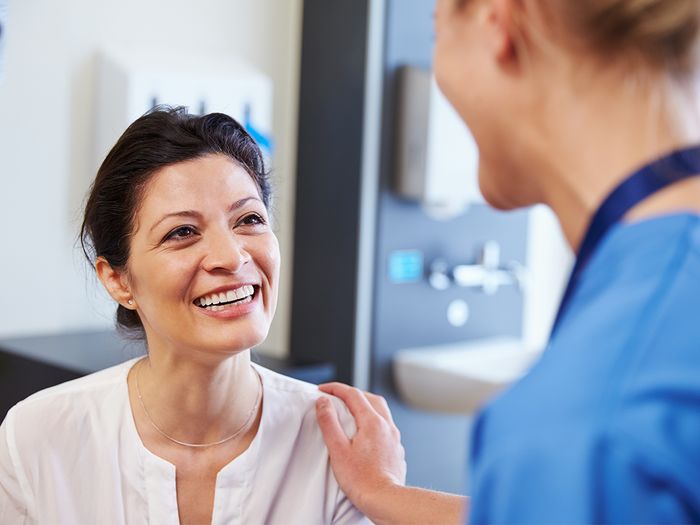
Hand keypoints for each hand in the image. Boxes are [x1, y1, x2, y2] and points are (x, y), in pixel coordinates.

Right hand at [315, 382, 406, 518]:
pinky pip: (386, 426)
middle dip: (353, 393)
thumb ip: (329, 422)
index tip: (323, 389)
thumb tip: (323, 402)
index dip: (336, 388)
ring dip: (366, 405)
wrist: (385, 499)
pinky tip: (366, 432)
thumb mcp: (338, 449)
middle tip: (337, 396)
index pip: (353, 394)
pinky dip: (374, 420)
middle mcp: (387, 426)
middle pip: (371, 398)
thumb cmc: (361, 479)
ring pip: (381, 411)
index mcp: (372, 422)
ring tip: (351, 411)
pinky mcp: (396, 449)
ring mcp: (394, 437)